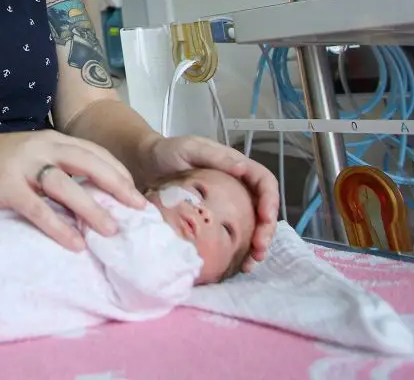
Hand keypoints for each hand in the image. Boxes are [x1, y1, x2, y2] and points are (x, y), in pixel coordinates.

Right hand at [0, 130, 147, 251]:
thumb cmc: (0, 161)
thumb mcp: (34, 156)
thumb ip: (61, 167)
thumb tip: (98, 196)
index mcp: (52, 139)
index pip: (94, 152)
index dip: (118, 172)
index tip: (137, 194)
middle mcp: (41, 147)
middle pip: (87, 163)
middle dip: (116, 186)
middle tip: (138, 209)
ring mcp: (22, 165)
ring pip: (64, 185)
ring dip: (91, 208)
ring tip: (111, 231)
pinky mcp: (5, 186)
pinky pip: (37, 208)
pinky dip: (58, 226)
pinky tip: (74, 243)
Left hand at [144, 135, 279, 267]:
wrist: (143, 163)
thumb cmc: (166, 152)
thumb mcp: (190, 148)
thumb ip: (216, 157)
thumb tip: (243, 168)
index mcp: (236, 167)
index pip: (264, 182)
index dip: (271, 201)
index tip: (265, 219)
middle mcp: (236, 186)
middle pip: (263, 209)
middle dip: (266, 230)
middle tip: (259, 249)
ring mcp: (227, 204)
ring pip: (252, 225)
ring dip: (256, 245)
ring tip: (251, 262)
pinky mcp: (214, 219)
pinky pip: (233, 235)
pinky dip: (238, 250)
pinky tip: (237, 265)